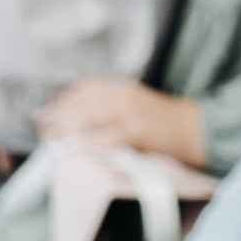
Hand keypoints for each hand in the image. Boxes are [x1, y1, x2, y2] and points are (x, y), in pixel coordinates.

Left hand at [40, 79, 206, 167]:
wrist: (195, 130)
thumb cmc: (163, 122)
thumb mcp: (136, 104)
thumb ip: (110, 106)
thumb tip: (76, 119)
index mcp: (123, 89)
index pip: (84, 89)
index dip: (62, 101)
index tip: (46, 113)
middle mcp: (124, 97)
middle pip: (83, 102)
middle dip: (60, 116)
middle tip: (46, 130)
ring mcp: (131, 113)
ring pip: (91, 116)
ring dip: (68, 129)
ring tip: (54, 141)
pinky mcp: (139, 132)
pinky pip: (109, 136)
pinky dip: (90, 143)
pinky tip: (77, 150)